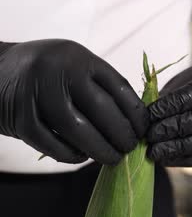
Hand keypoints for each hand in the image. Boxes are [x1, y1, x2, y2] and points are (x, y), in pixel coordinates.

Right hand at [0, 39, 147, 163]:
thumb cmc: (44, 72)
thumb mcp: (72, 64)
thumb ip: (98, 85)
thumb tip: (133, 120)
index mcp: (78, 58)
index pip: (119, 88)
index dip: (136, 115)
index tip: (144, 130)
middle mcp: (59, 73)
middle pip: (102, 111)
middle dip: (122, 135)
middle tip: (130, 148)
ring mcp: (38, 97)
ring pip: (79, 132)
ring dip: (101, 150)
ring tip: (113, 158)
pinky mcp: (22, 121)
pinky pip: (55, 146)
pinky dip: (73, 156)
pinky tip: (83, 156)